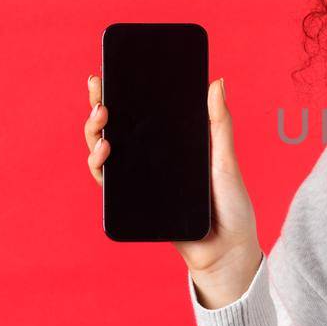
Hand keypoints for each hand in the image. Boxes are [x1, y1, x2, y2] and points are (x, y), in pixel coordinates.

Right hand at [85, 74, 261, 281]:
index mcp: (174, 144)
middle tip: (99, 95)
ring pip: (106, 152)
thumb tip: (216, 81)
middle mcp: (153, 159)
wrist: (226, 251)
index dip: (121, 93)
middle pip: (118, 129)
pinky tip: (104, 152)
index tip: (107, 74)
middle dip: (100, 108)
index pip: (142, 114)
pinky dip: (99, 165)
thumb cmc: (231, 206)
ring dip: (95, 133)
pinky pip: (109, 182)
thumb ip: (219, 124)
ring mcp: (142, 180)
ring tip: (102, 120)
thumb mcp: (226, 160)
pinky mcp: (134, 202)